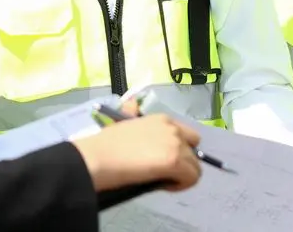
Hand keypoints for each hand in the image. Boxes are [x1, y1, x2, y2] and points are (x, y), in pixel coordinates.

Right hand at [72, 112, 201, 192]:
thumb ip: (135, 118)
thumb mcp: (125, 123)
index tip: (161, 159)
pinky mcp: (175, 161)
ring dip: (182, 175)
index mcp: (162, 119)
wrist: (97, 157)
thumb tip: (132, 106)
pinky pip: (192, 177)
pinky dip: (181, 185)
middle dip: (184, 160)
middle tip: (165, 172)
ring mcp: (176, 144)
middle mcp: (173, 128)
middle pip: (194, 148)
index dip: (178, 148)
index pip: (186, 134)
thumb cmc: (105, 145)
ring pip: (195, 166)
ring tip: (162, 180)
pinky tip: (163, 185)